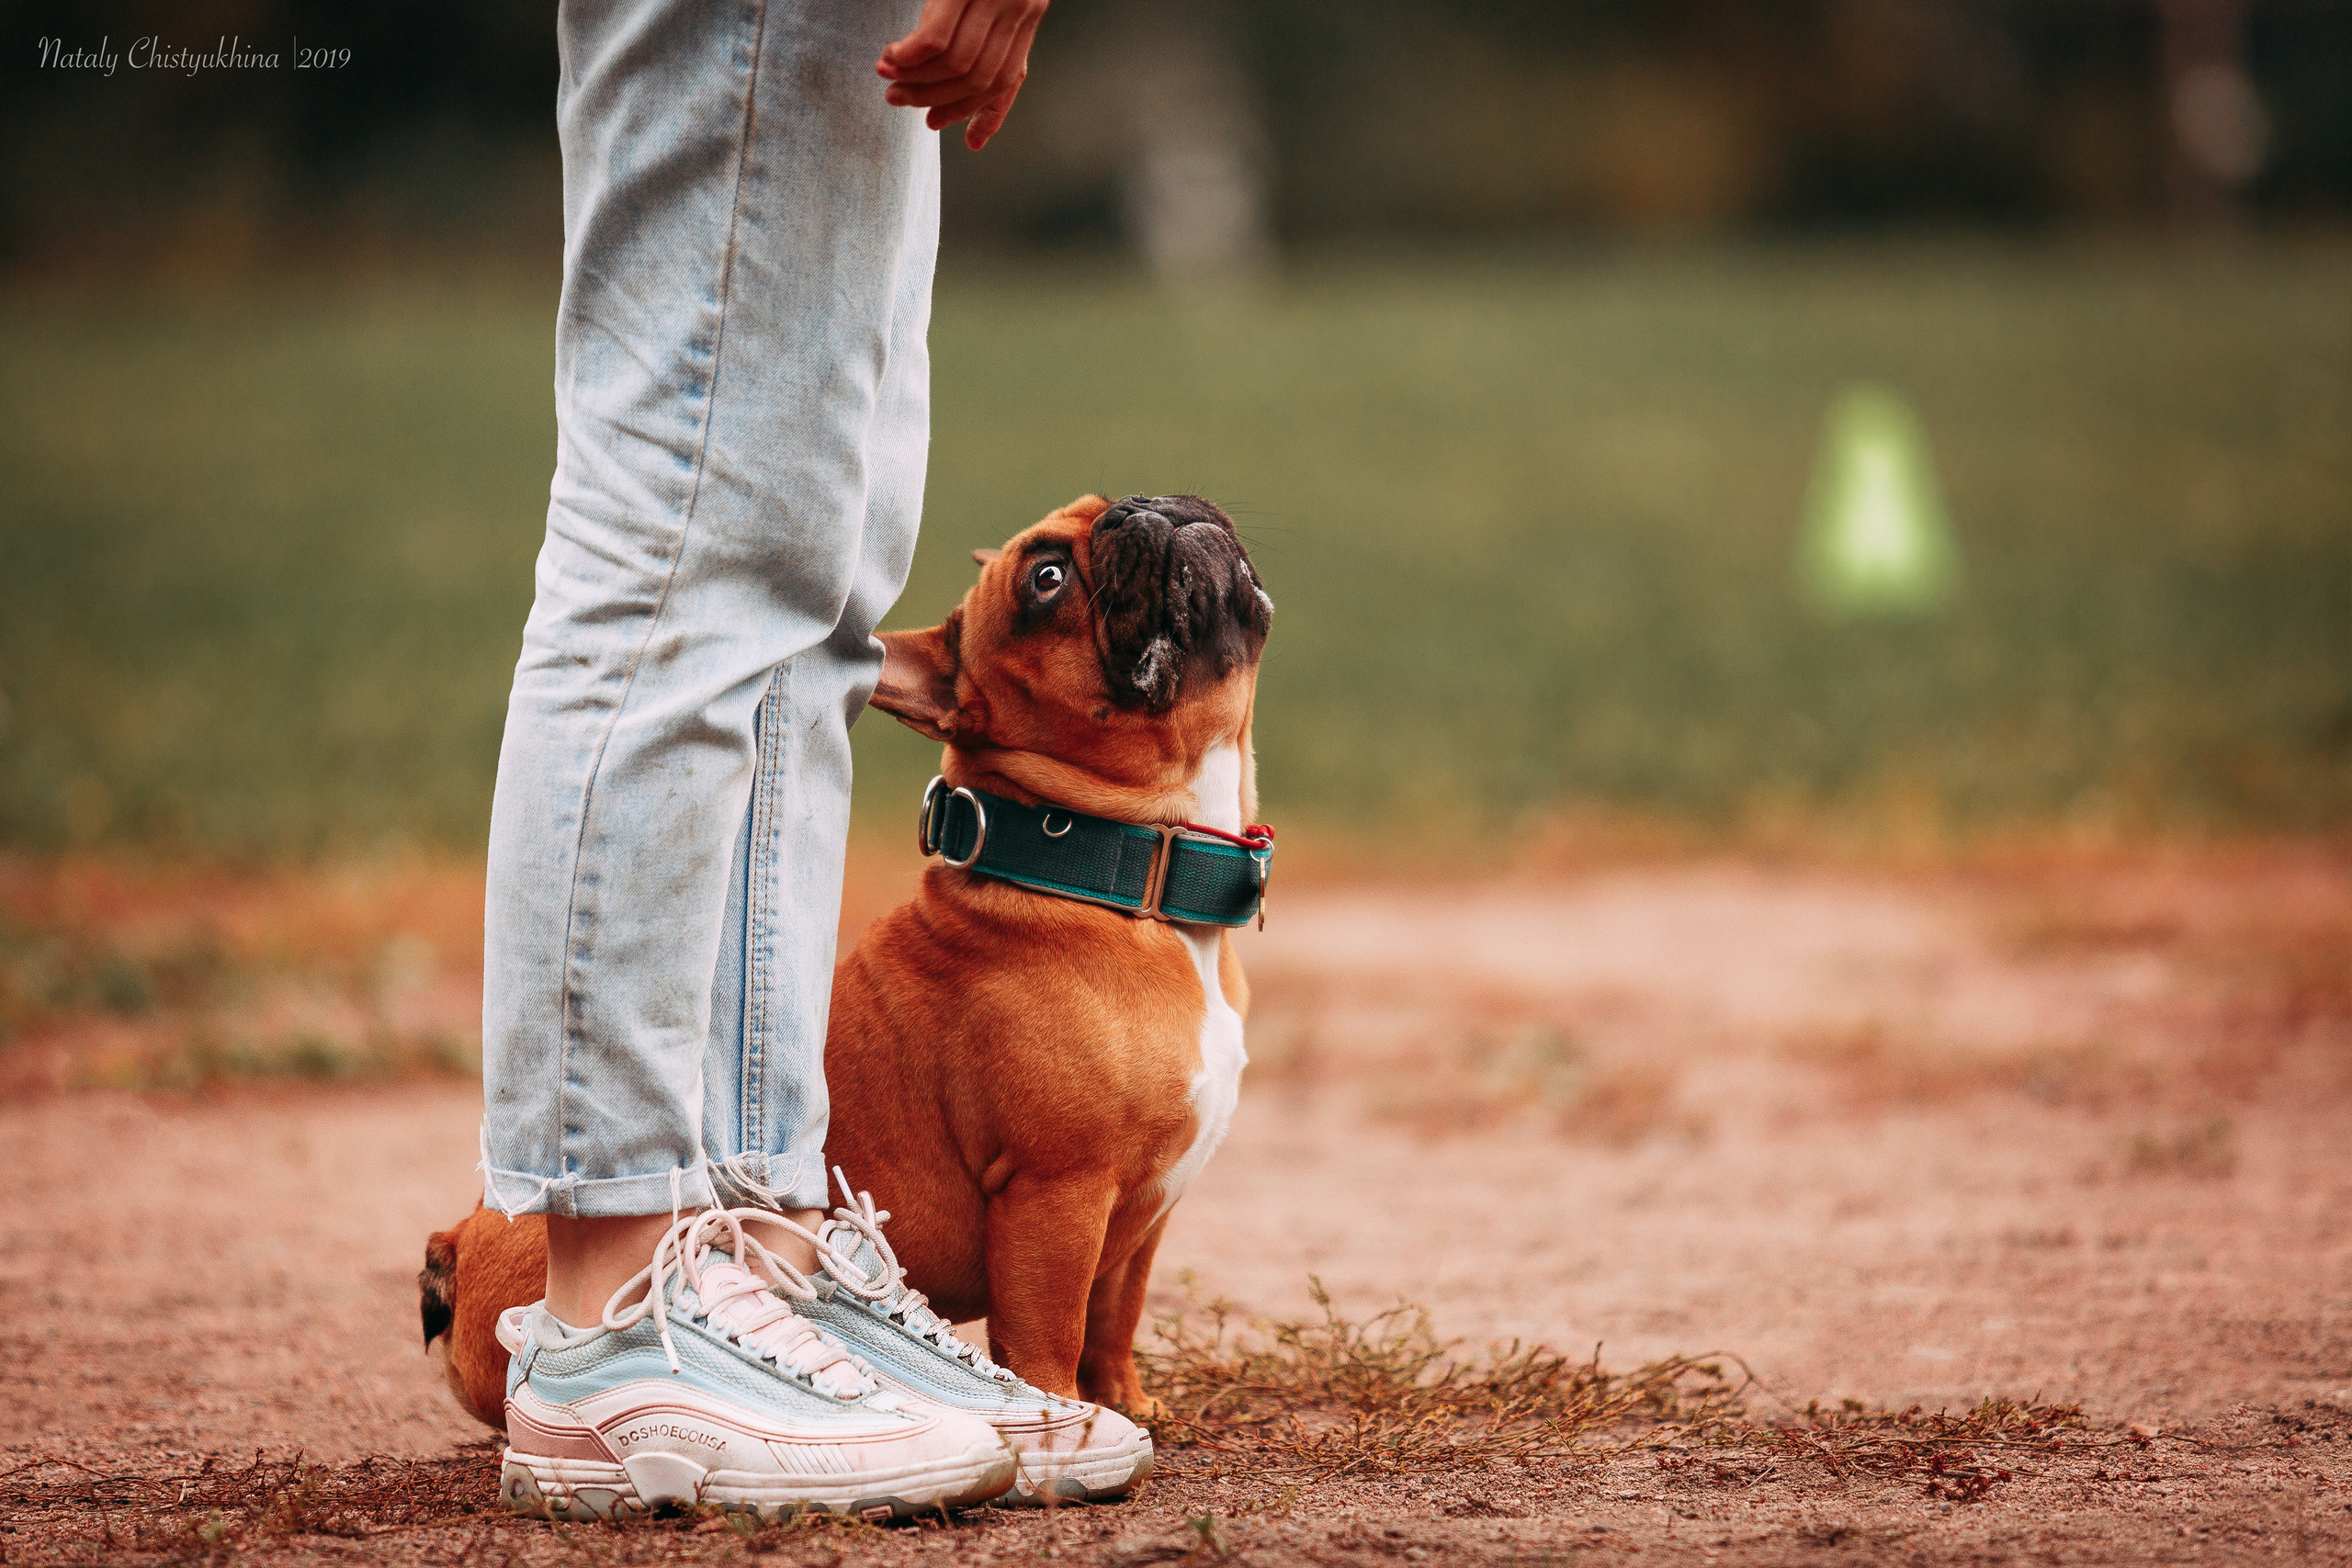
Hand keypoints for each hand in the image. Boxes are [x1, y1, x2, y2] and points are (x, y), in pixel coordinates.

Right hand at [877, 0, 1047, 151]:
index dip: (971, 109)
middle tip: (896, 98)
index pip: (1006, 80)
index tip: (934, 123)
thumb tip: (976, 142)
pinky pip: (935, 41)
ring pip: (956, 64)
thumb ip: (985, 47)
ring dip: (916, 79)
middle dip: (933, 98)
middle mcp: (1019, 8)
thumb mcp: (985, 4)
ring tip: (888, 78)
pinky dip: (909, 57)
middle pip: (977, 78)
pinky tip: (892, 57)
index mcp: (1027, 14)